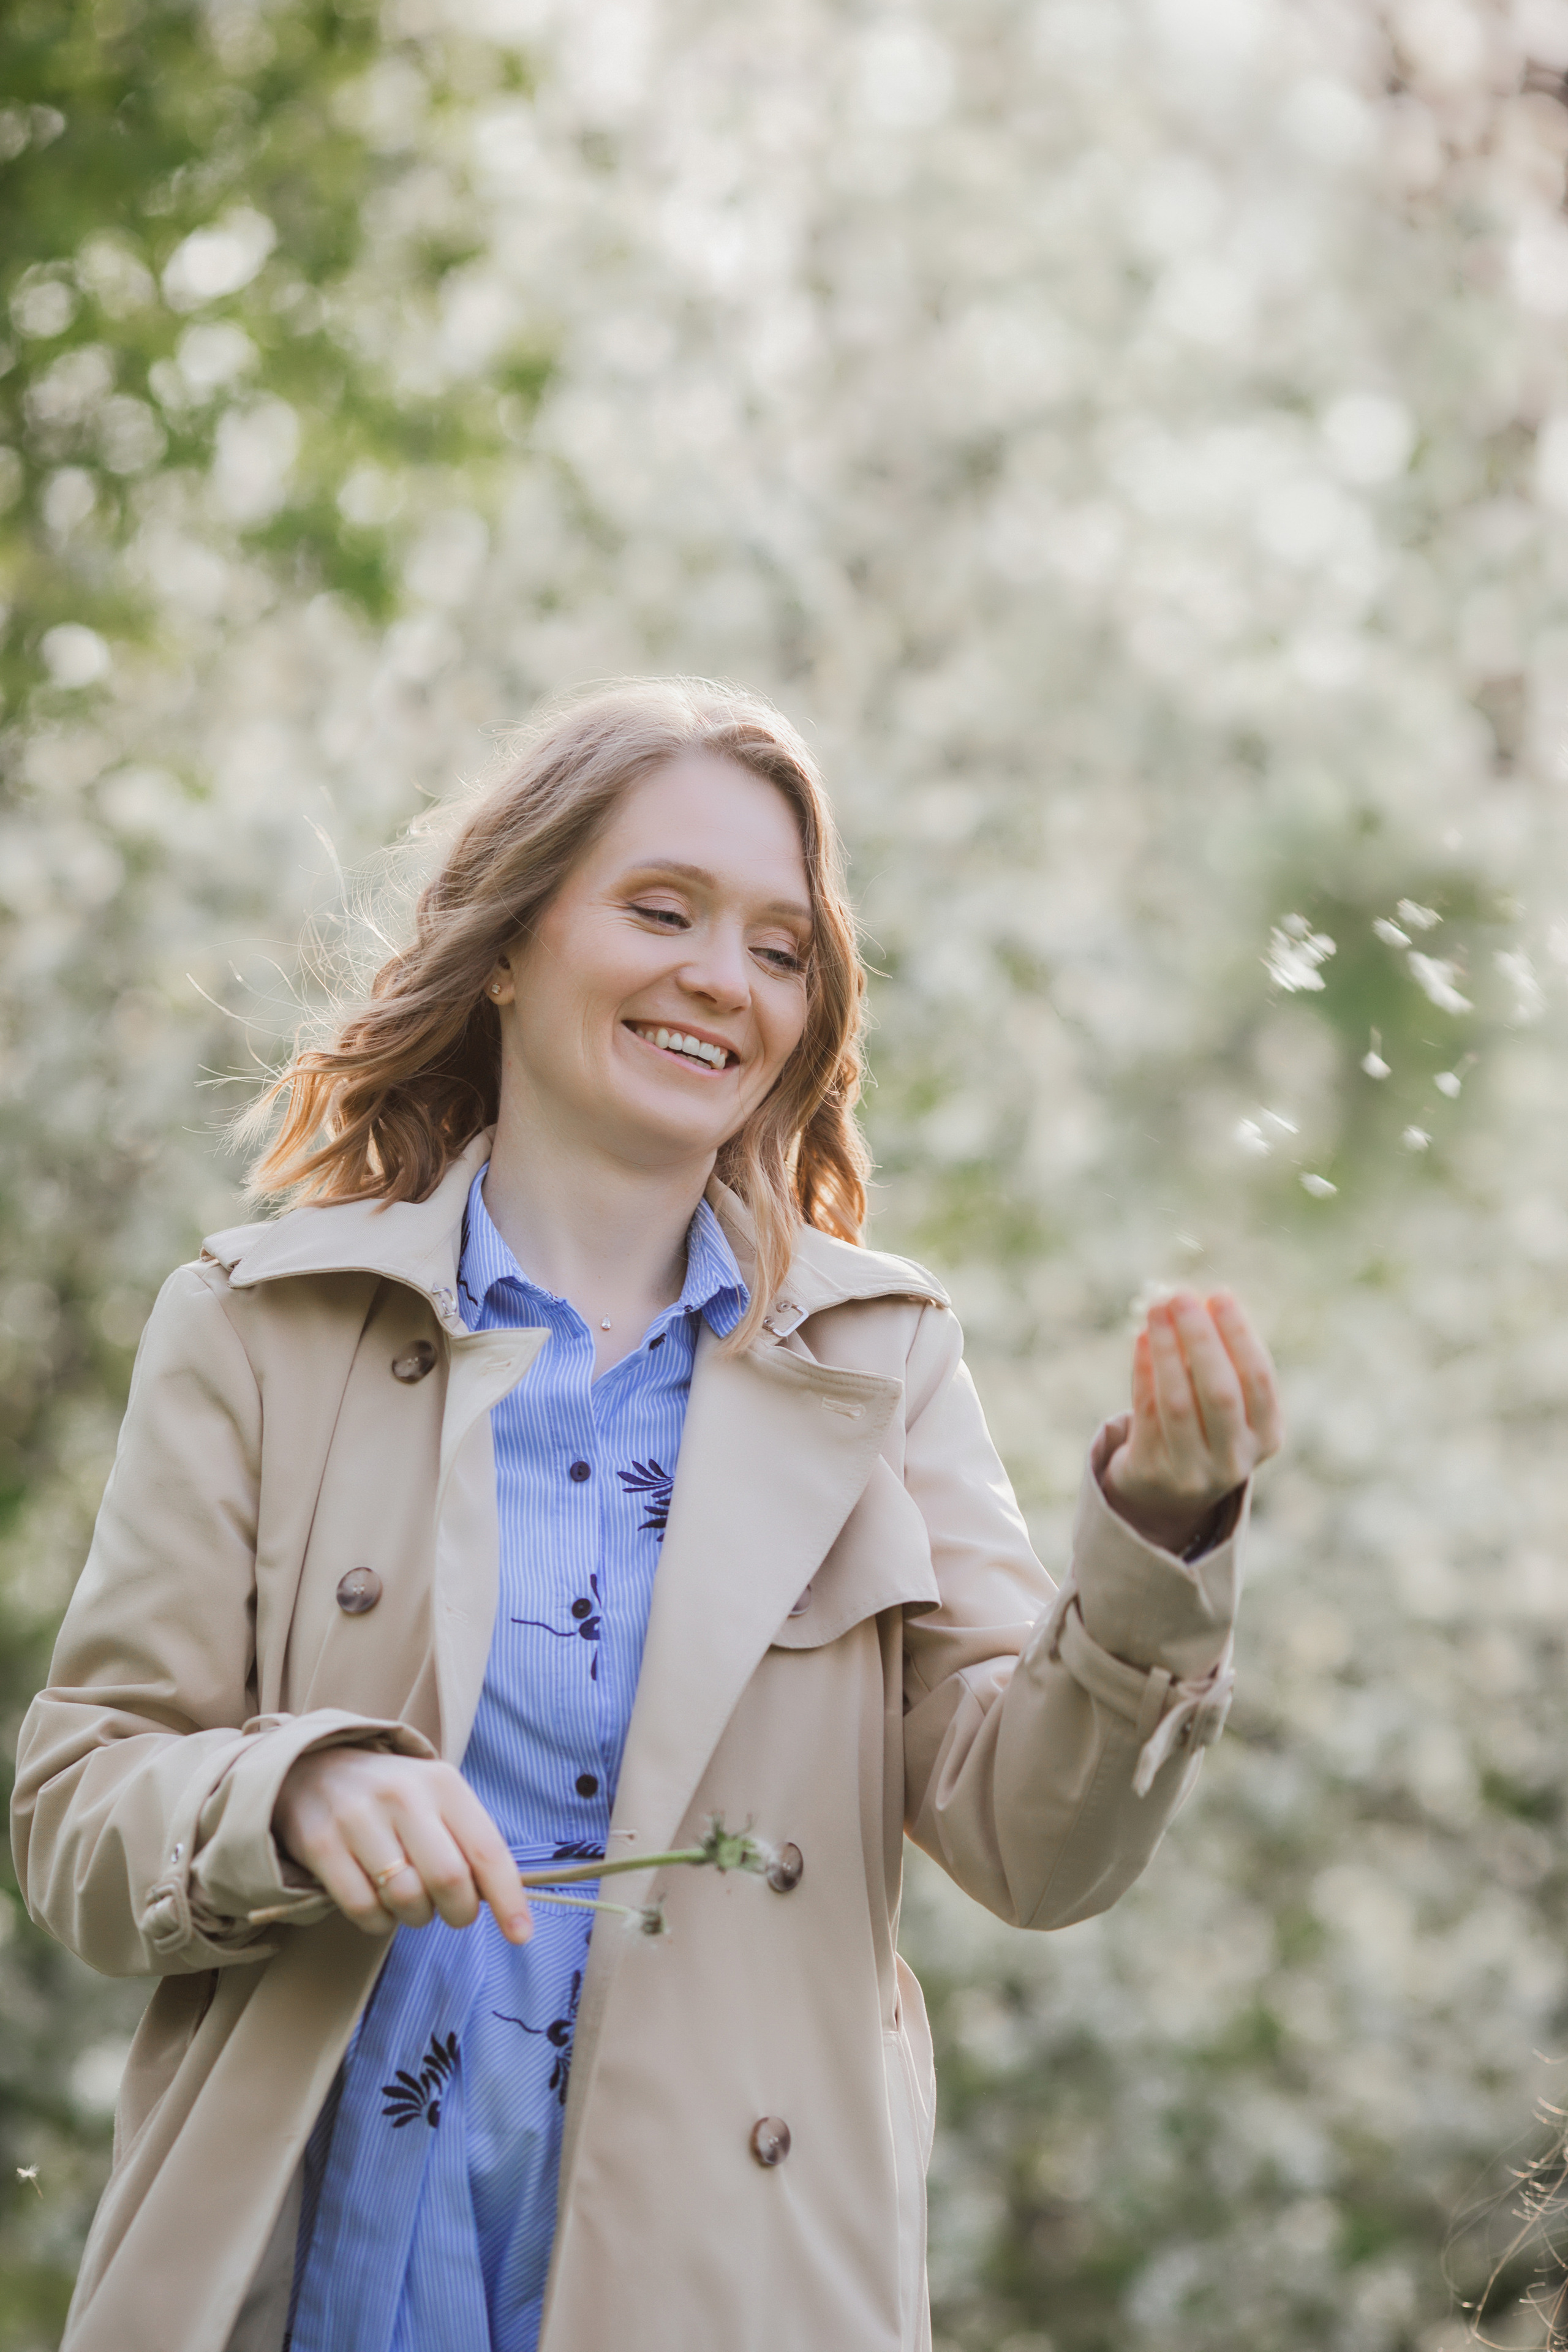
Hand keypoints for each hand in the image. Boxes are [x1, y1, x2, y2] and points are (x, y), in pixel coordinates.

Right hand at [273, 1748, 531, 1943]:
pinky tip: (381, 1904)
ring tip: (412, 1900)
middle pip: (448, 1880)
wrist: (315, 1768)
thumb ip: (468, 1840)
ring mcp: (358, 1818)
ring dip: (417, 1917)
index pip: (486, 1849)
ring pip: (406, 1899)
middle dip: (459, 1912)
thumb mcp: (437, 1798)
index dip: (508, 1898)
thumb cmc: (393, 1795)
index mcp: (442, 1782)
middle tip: (454, 1912)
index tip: (520, 1933)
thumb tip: (502, 1899)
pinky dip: (380, 1922)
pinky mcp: (321, 1844)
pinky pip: (364, 1910)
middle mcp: (403, 1795)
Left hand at [1101, 1289, 1281, 1554]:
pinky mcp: (1152, 1470)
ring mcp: (1193, 1471)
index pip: (1259, 1380)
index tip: (1220, 1295)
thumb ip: (1219, 1358)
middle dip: (1200, 1339)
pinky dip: (1143, 1370)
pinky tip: (1140, 1338)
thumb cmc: (1202, 1427)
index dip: (1239, 1336)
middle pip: (1220, 1393)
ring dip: (1165, 1349)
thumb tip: (1198, 1301)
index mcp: (1266, 1435)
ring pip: (1177, 1403)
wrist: (1166, 1493)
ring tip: (1155, 1310)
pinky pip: (1145, 1412)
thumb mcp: (1224, 1402)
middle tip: (1180, 1296)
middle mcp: (1235, 1459)